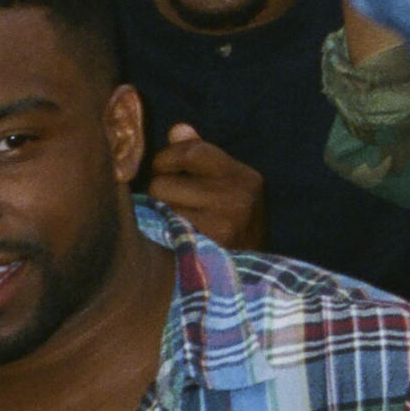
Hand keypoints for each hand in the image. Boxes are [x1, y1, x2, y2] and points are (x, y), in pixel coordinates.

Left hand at [144, 123, 268, 252]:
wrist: (250, 280)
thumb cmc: (235, 227)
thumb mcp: (230, 187)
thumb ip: (204, 156)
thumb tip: (177, 130)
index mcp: (245, 177)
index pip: (192, 150)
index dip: (168, 158)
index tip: (167, 169)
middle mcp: (237, 197)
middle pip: (164, 181)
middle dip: (162, 191)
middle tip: (174, 203)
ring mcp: (220, 224)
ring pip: (159, 206)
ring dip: (159, 213)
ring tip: (175, 222)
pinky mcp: (202, 247)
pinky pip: (161, 229)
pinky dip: (161, 232)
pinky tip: (174, 237)